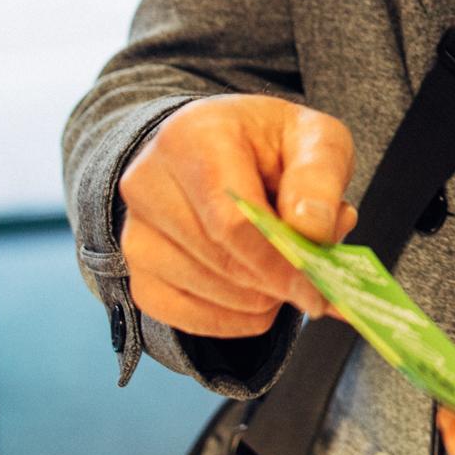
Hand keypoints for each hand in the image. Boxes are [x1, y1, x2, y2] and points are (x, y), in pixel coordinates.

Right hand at [116, 94, 354, 339]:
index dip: (279, 262)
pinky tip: (258, 292)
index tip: (317, 287)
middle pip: (220, 260)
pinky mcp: (136, 271)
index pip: (232, 221)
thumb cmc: (271, 145)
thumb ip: (320, 178)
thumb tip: (312, 231)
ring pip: (208, 292)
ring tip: (284, 267)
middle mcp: (148, 182)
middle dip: (276, 282)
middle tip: (315, 283)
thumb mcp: (314, 137)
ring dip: (260, 299)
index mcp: (191, 136)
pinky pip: (189, 317)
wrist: (219, 148)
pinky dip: (235, 318)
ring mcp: (134, 231)